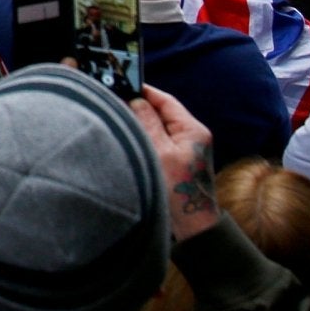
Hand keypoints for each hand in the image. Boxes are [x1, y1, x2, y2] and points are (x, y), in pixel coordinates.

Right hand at [130, 86, 219, 241]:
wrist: (192, 225)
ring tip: (121, 124)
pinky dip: (145, 139)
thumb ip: (148, 123)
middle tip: (116, 105)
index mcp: (193, 130)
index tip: (124, 85)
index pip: (165, 101)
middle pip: (161, 112)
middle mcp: (192, 136)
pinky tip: (132, 142)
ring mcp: (186, 149)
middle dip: (139, 108)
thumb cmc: (179, 191)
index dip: (144, 92)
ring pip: (158, 127)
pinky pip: (159, 141)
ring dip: (141, 125)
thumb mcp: (160, 153)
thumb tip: (137, 101)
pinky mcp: (178, 161)